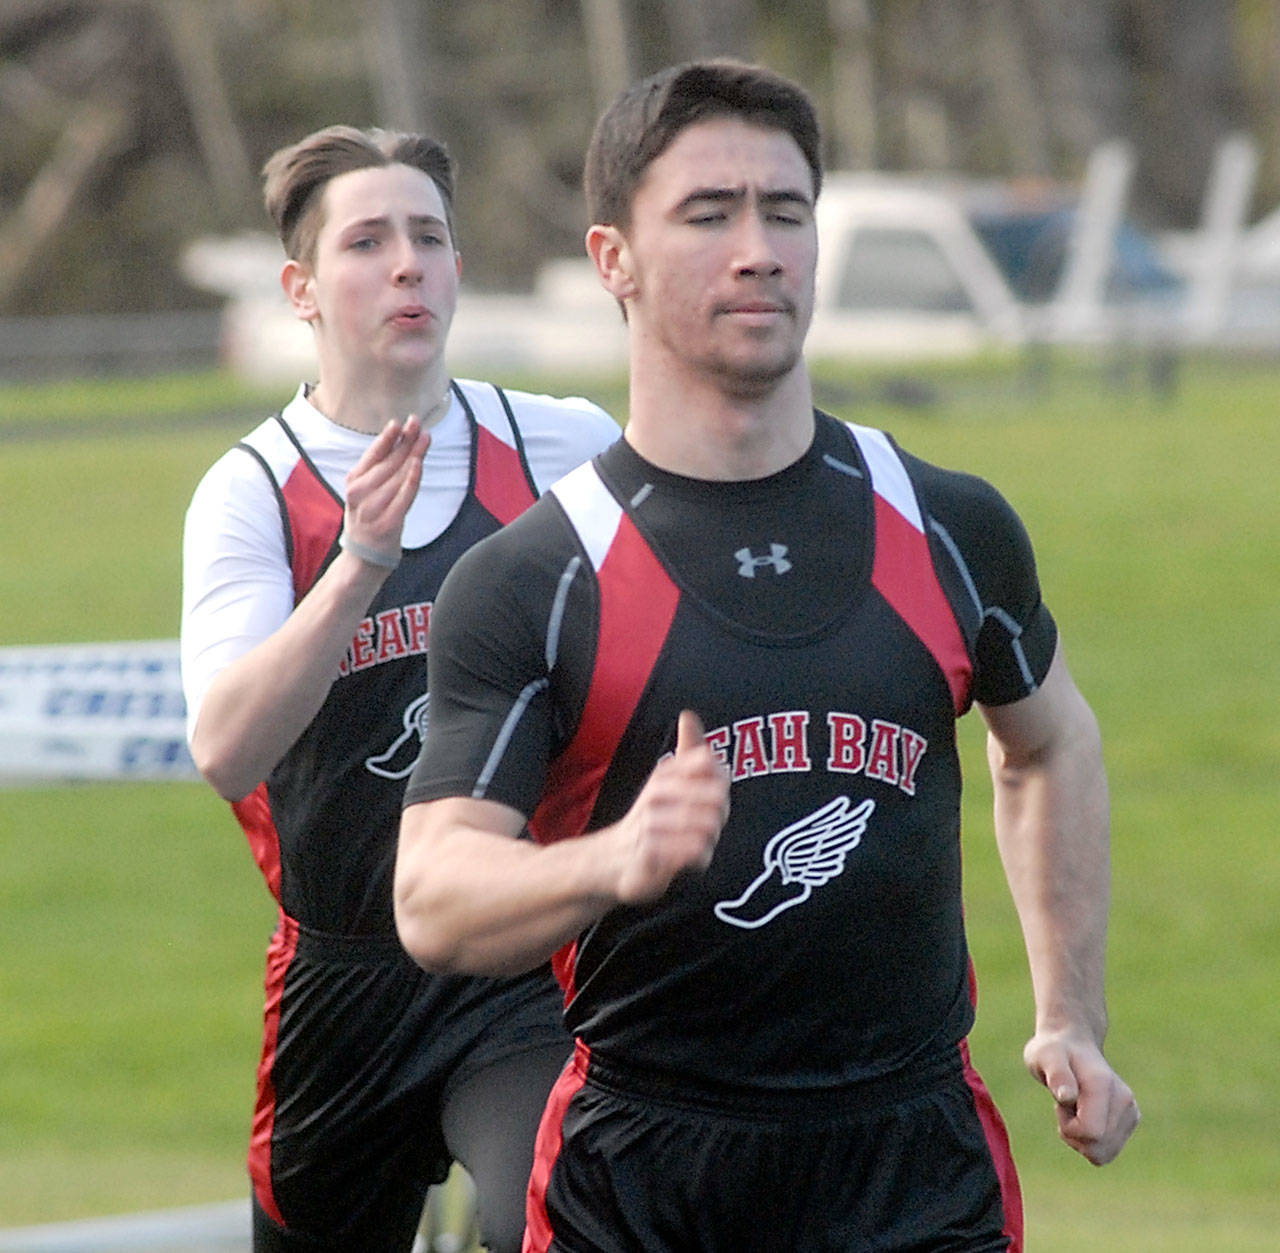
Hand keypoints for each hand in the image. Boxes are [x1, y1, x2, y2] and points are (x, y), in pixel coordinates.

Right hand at [342, 415, 430, 565]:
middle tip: (418, 423)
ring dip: (413, 455)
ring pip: (397, 477)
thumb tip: (403, 440)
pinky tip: (418, 465)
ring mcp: (373, 509)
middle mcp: (360, 494)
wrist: (364, 557)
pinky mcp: (387, 524)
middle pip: (388, 462)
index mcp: (354, 482)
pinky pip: (403, 498)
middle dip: (405, 441)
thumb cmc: (370, 517)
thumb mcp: (366, 491)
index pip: (373, 454)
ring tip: (425, 438)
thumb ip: (381, 469)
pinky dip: (411, 480)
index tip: (401, 421)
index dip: (388, 437)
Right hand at [612, 711, 729, 904]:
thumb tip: (688, 714)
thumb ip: (686, 749)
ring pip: (708, 828)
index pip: (710, 764)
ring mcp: (651, 824)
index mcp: (664, 774)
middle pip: (717, 799)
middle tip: (710, 822)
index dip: (721, 782)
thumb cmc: (651, 816)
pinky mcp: (650, 854)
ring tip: (700, 839)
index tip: (713, 793)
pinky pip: (693, 853)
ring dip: (711, 837)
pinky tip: (692, 856)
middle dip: (720, 814)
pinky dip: (700, 856)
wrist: (611, 857)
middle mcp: (656, 794)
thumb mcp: (666, 779)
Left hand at [1024, 1028, 1139, 1164]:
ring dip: (1081, 1139)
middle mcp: (1124, 1100)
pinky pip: (1107, 1152)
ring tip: (1075, 1108)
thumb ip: (1056, 1075)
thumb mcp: (1044, 1056)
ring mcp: (1130, 1112)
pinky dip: (1091, 1141)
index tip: (1061, 1103)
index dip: (1068, 1127)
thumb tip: (1067, 1097)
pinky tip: (1084, 1115)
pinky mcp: (1130, 1120)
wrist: (1072, 1044)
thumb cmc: (1053, 1052)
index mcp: (1103, 1085)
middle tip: (1066, 1105)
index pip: (1091, 1132)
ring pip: (1103, 1155)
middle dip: (1073, 1134)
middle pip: (1097, 1150)